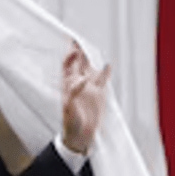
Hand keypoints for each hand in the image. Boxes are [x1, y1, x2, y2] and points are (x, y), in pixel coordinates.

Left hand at [61, 40, 110, 154]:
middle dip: (78, 50)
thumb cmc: (70, 125)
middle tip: (77, 37)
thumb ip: (74, 93)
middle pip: (78, 63)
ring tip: (91, 46)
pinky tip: (107, 64)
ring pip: (90, 68)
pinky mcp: (99, 95)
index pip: (67, 65)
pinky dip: (105, 72)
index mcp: (67, 86)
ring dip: (90, 58)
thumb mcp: (69, 109)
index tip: (74, 47)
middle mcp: (78, 84)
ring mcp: (89, 88)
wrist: (80, 138)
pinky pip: (103, 80)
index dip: (69, 56)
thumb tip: (81, 80)